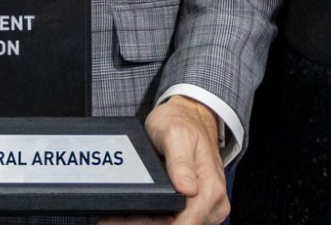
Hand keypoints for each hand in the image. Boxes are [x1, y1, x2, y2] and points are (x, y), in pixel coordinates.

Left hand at [101, 96, 228, 224]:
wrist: (191, 115)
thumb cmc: (182, 122)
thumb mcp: (175, 134)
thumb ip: (180, 162)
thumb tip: (186, 188)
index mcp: (210, 188)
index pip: (186, 224)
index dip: (156, 224)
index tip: (132, 220)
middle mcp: (214, 202)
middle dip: (147, 223)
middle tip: (116, 218)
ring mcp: (208, 206)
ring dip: (149, 222)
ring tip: (121, 216)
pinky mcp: (199, 206)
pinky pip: (178, 219)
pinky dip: (157, 219)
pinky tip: (139, 213)